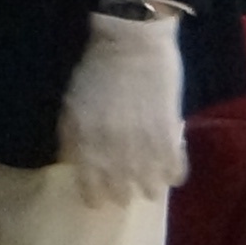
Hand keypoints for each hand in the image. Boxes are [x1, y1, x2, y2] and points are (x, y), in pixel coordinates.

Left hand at [58, 9, 189, 206]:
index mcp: (84, 141)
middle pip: (119, 188)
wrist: (131, 43)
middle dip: (121, 195)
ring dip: (149, 188)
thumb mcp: (70, 103)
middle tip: (125, 196)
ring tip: (150, 190)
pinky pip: (175, 165)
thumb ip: (70, 135)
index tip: (98, 201)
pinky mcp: (169, 132)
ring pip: (148, 183)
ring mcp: (142, 143)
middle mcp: (112, 148)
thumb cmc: (95, 69)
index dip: (94, 196)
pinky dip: (174, 174)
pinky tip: (172, 175)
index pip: (89, 183)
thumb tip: (72, 160)